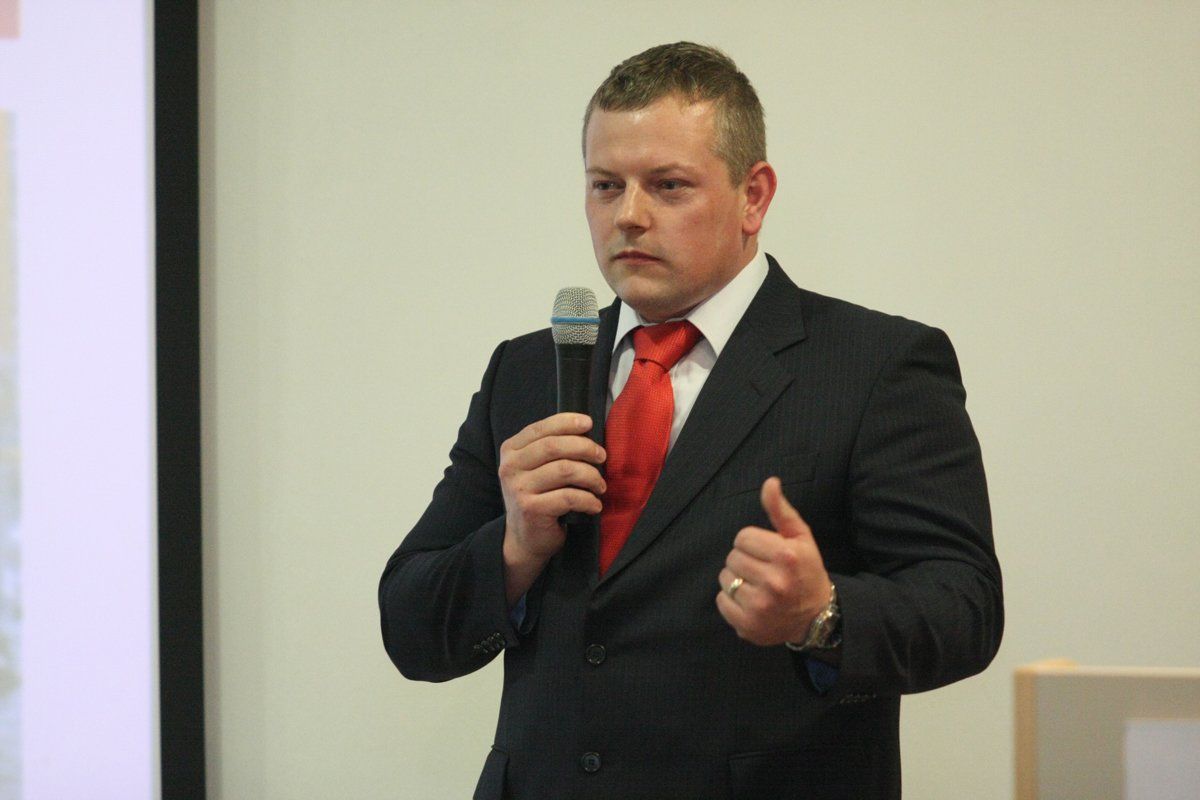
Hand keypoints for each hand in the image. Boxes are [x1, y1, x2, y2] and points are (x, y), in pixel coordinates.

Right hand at [499, 412, 605, 603]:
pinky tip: (595, 505)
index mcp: (511, 451)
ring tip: (600, 485)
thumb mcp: (535, 469)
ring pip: (565, 470)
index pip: (541, 428)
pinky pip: (569, 497)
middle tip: (602, 456)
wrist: (524, 539)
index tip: (588, 423)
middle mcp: (510, 467)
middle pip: (554, 446)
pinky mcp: (531, 509)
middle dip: (585, 448)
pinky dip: (588, 500)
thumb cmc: (538, 498)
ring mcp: (519, 489)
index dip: (566, 422)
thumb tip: (585, 430)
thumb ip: (550, 450)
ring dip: (591, 476)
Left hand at [716, 477, 832, 646]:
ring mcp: (760, 606)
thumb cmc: (806, 571)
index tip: (768, 552)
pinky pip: (722, 601)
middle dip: (745, 560)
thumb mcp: (800, 538)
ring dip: (737, 579)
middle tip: (763, 569)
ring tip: (757, 585)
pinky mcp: (748, 625)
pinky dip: (730, 599)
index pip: (743, 537)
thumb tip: (769, 482)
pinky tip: (750, 600)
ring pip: (725, 578)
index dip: (754, 542)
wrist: (817, 617)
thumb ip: (781, 510)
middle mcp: (774, 582)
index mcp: (786, 557)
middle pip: (732, 557)